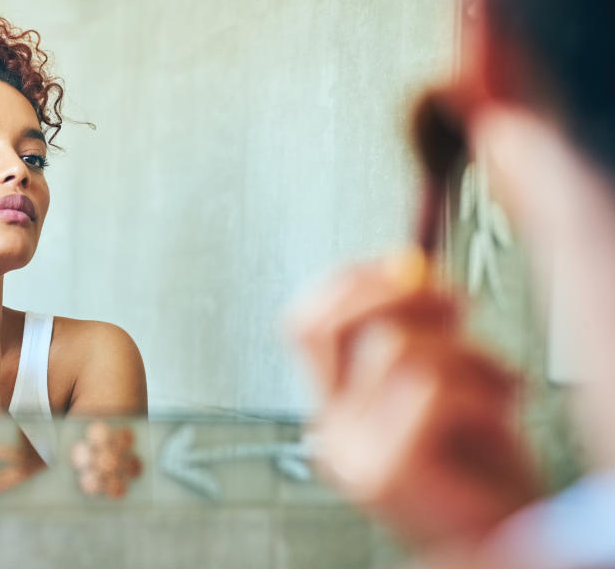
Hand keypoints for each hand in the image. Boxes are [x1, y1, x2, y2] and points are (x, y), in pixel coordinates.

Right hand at [291, 259, 541, 549]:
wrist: (503, 544)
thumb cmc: (480, 464)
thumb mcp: (445, 379)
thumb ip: (418, 332)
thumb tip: (411, 269)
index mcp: (336, 405)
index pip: (305, 324)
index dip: (347, 282)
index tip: (400, 266)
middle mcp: (331, 428)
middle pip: (330, 325)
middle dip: (399, 294)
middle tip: (455, 303)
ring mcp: (351, 452)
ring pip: (396, 349)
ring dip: (468, 355)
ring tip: (498, 385)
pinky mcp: (384, 470)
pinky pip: (431, 389)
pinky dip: (484, 392)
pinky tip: (500, 416)